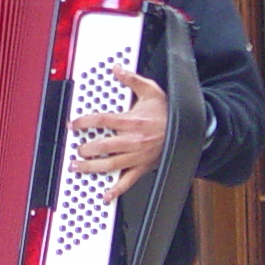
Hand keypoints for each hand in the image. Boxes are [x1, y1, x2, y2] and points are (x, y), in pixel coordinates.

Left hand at [70, 68, 168, 195]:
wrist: (190, 129)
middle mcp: (133, 140)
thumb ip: (132, 80)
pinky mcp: (143, 167)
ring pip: (110, 165)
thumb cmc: (168, 113)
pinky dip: (116, 190)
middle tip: (76, 148)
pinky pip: (128, 181)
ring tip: (78, 167)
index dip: (84, 122)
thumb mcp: (151, 91)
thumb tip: (117, 69)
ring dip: (91, 168)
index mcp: (132, 121)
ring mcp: (137, 156)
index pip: (102, 121)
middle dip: (85, 149)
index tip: (74, 124)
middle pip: (102, 146)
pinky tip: (105, 194)